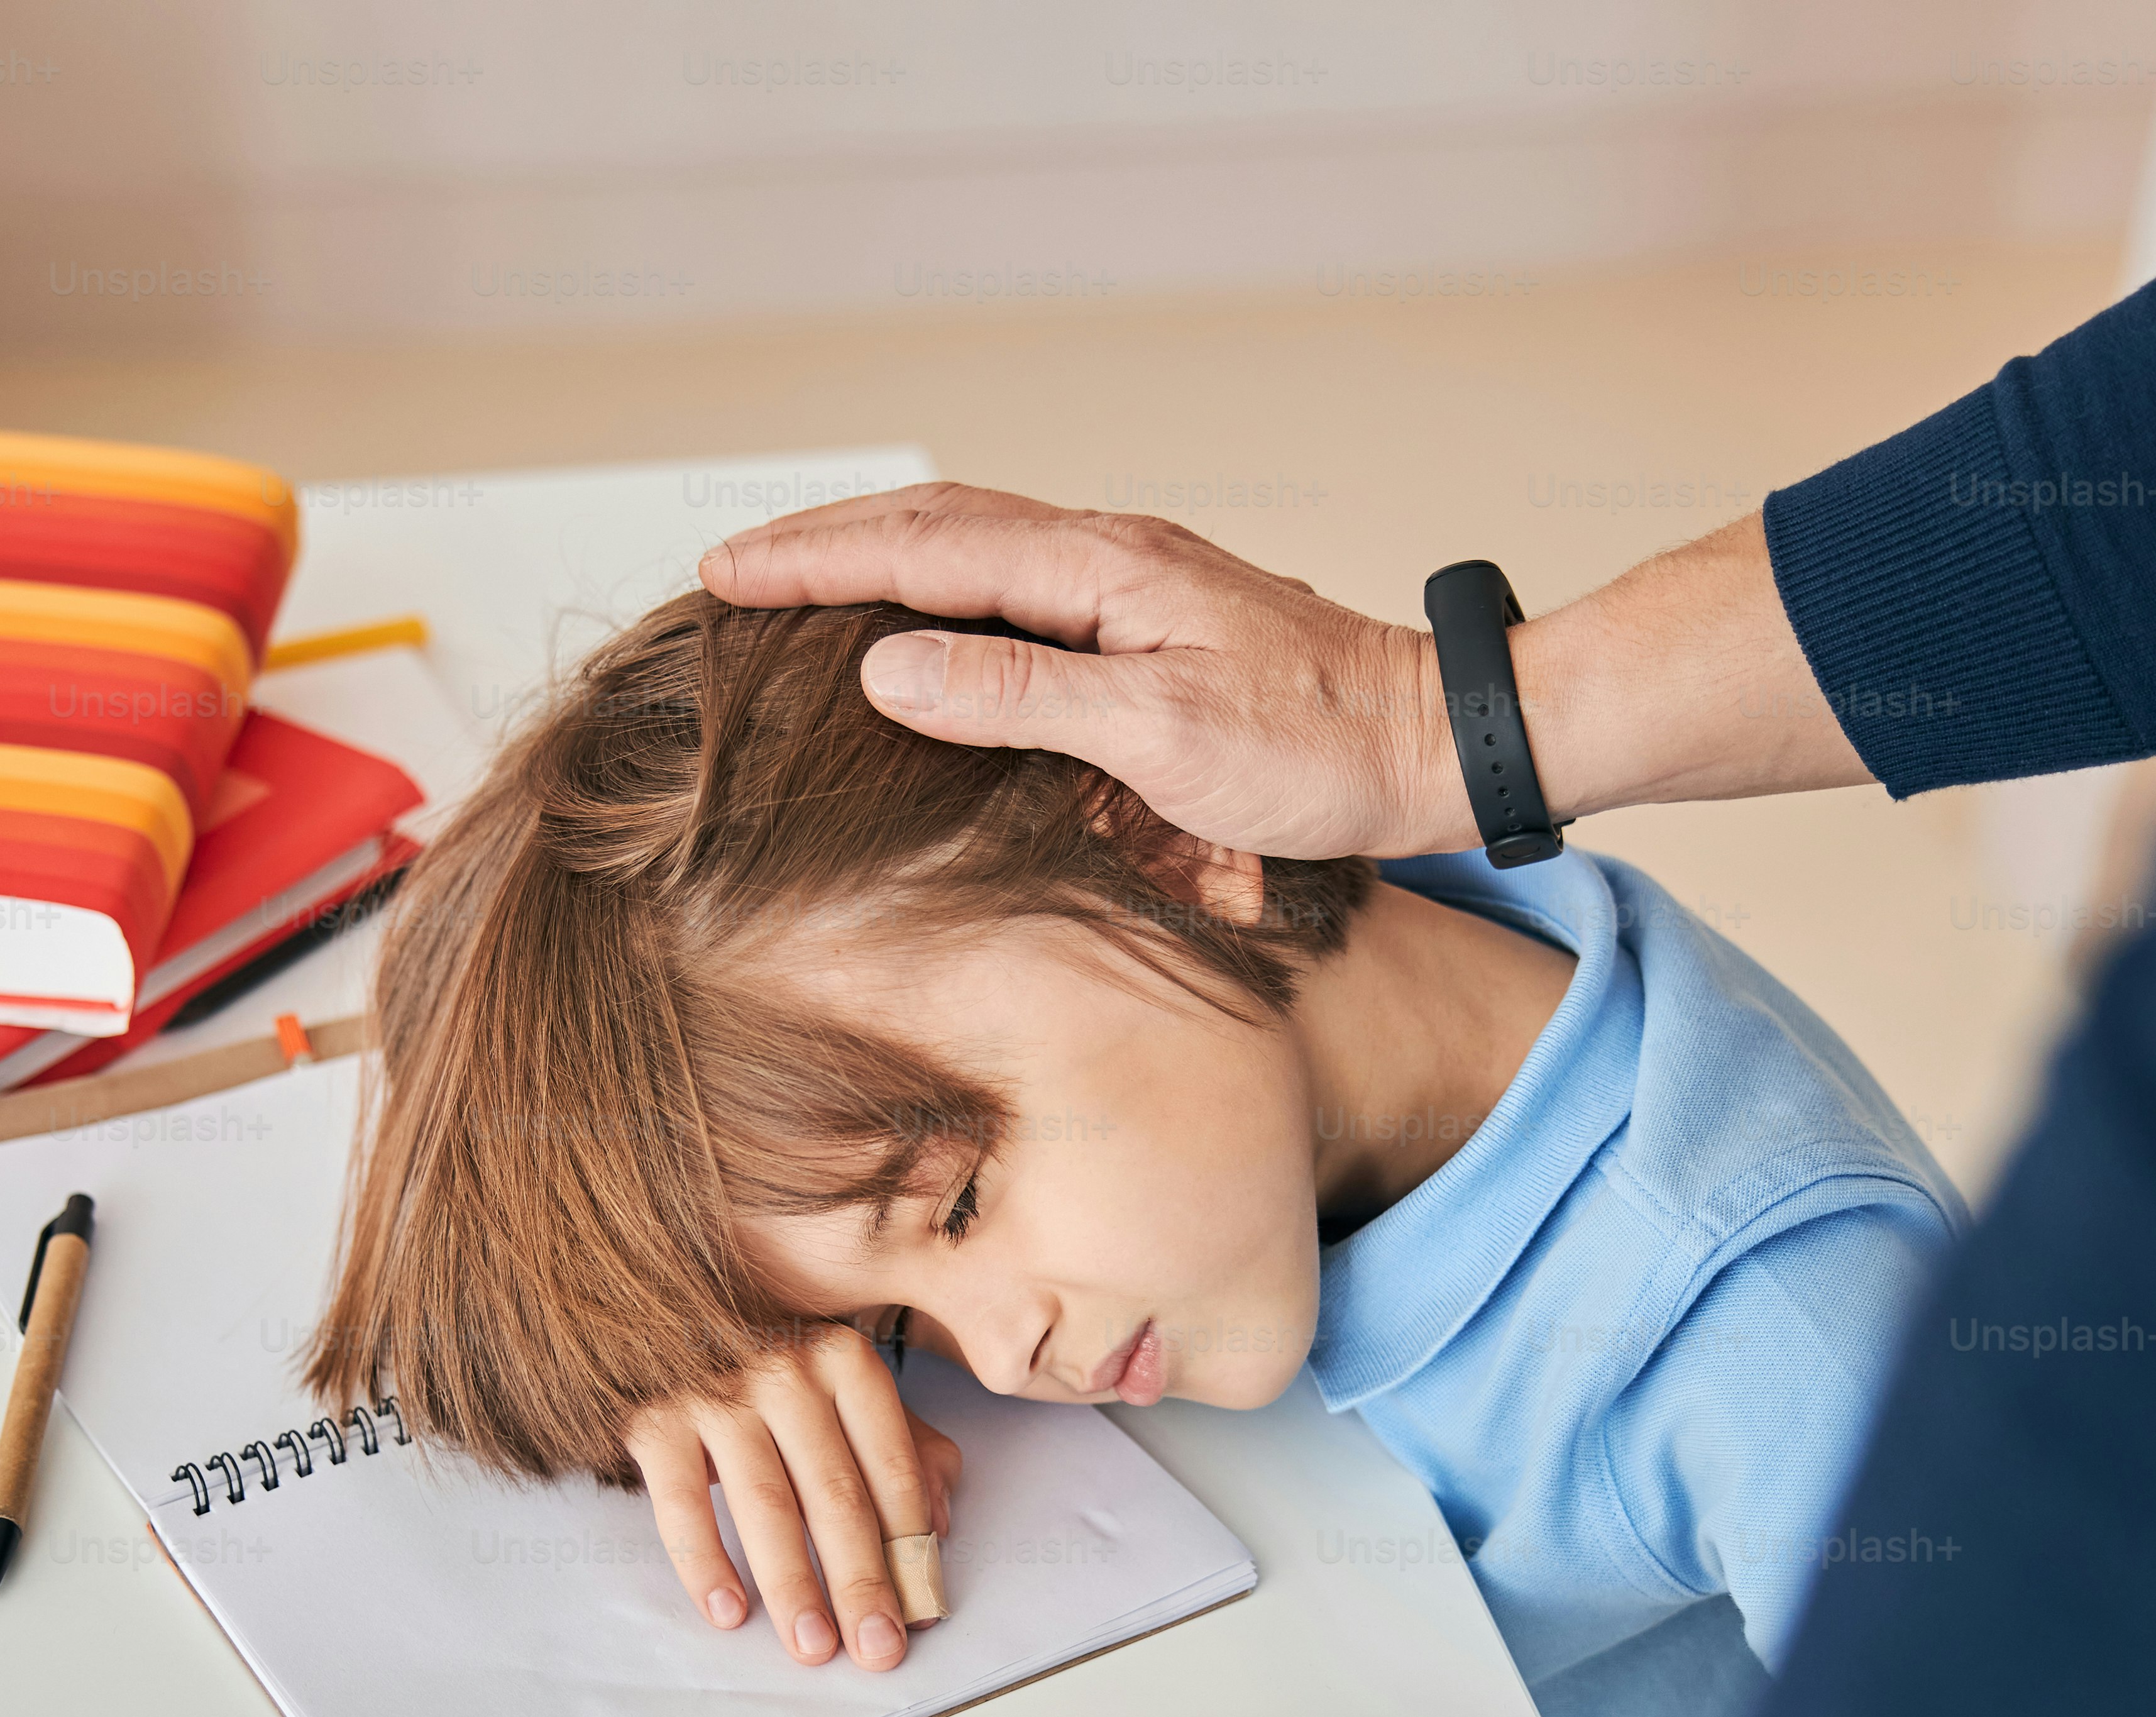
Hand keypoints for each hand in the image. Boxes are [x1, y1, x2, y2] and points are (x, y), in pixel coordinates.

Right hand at [624, 1320, 962, 1671]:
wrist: (655, 1319)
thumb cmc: (767, 1369)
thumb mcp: (844, 1392)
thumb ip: (905, 1449)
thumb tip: (938, 1528)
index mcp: (847, 1363)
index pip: (892, 1470)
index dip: (910, 1548)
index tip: (921, 1614)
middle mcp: (787, 1372)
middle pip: (835, 1496)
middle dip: (860, 1582)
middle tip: (877, 1650)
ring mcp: (718, 1393)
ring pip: (766, 1506)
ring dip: (792, 1585)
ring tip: (812, 1646)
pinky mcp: (655, 1420)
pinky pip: (682, 1505)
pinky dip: (705, 1564)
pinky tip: (727, 1612)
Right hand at [703, 487, 1873, 846]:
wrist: (1431, 745)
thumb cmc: (1315, 749)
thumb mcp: (1158, 735)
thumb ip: (1018, 696)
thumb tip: (883, 666)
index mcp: (1099, 569)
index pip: (922, 547)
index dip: (815, 561)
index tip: (724, 574)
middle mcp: (1108, 558)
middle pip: (937, 528)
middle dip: (827, 543)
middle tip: (731, 568)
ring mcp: (1131, 589)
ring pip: (977, 554)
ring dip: (882, 564)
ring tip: (800, 586)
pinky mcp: (1151, 630)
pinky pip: (1021, 597)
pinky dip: (949, 603)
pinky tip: (926, 638)